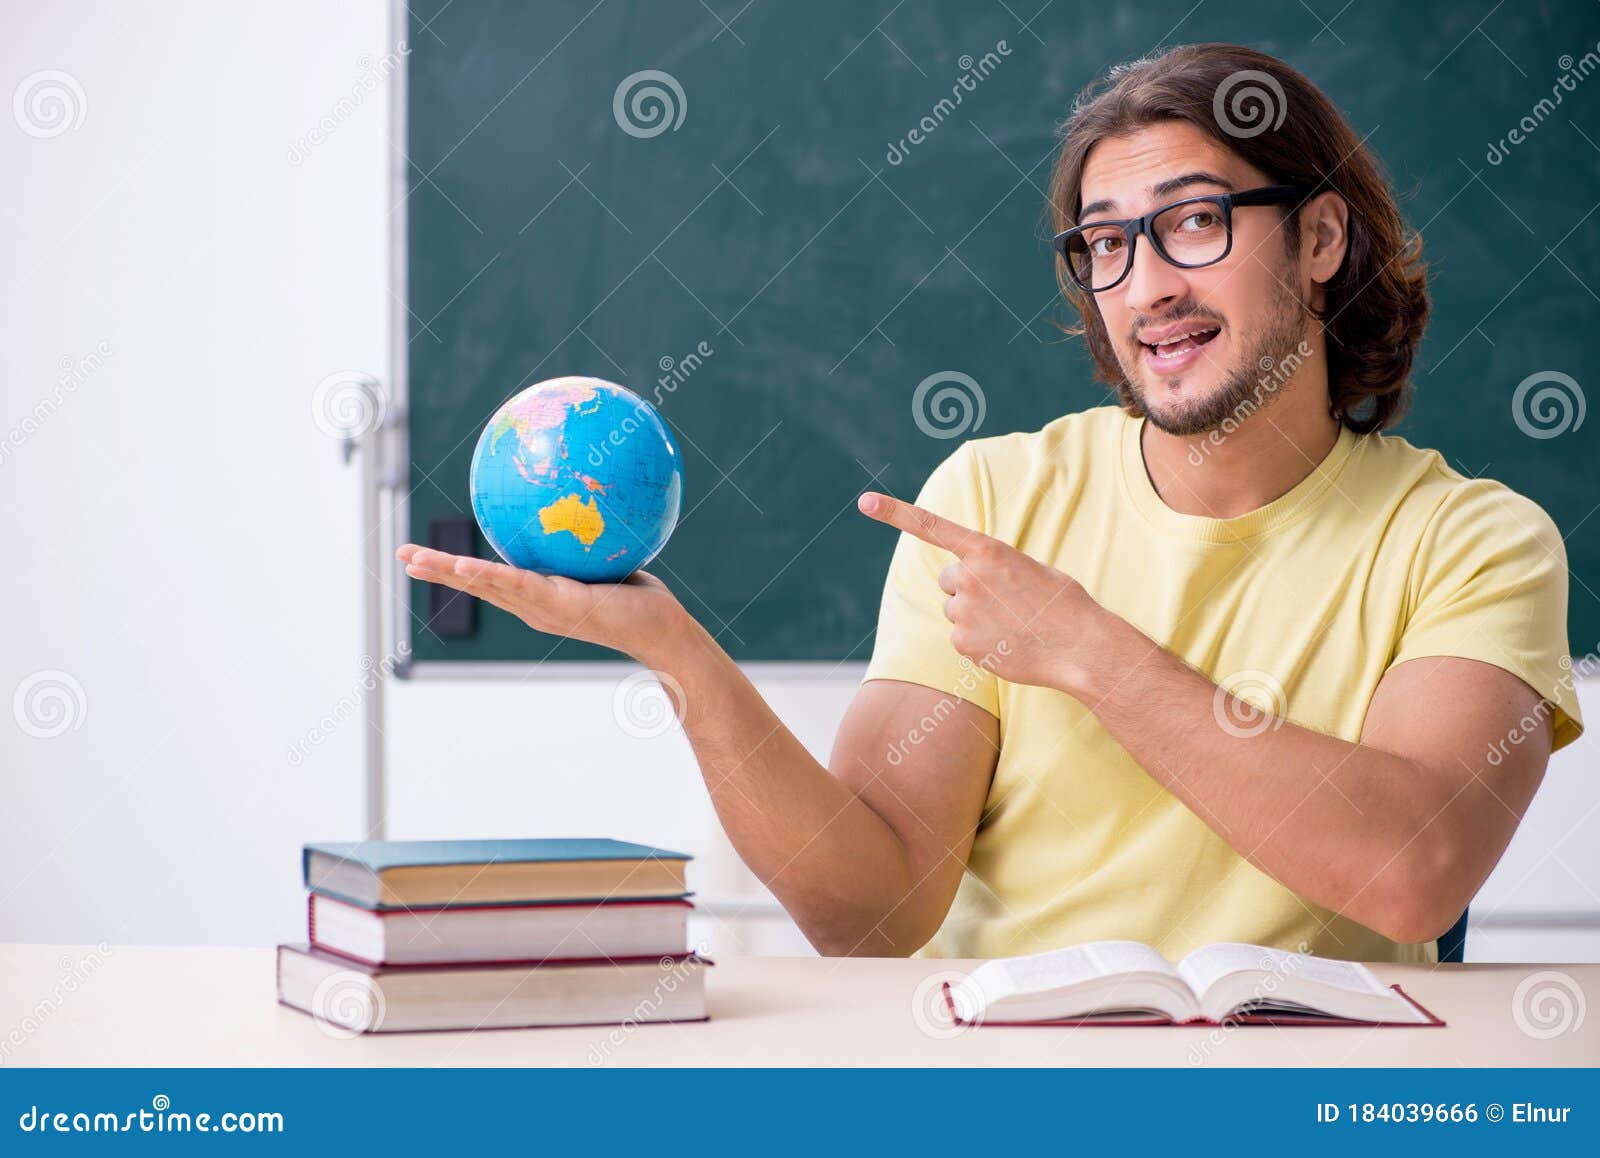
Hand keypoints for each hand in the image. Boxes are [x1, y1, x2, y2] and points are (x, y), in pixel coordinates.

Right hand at [397, 544, 688, 664]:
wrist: (661, 630)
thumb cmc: (640, 596)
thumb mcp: (605, 559)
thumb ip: (585, 535)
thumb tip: (579, 495)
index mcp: (538, 596)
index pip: (489, 578)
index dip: (457, 566)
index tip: (430, 553)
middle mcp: (532, 606)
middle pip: (473, 584)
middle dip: (436, 571)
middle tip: (400, 554)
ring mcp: (541, 609)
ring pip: (483, 585)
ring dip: (446, 573)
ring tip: (414, 559)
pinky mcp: (556, 607)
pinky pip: (515, 585)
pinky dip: (485, 575)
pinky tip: (461, 564)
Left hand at [857, 491, 1111, 692]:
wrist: (1079, 646)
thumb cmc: (1062, 604)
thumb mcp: (1029, 569)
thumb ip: (993, 568)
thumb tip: (970, 585)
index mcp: (987, 550)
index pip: (932, 527)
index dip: (895, 513)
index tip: (865, 502)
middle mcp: (968, 577)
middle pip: (949, 581)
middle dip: (969, 590)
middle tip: (1004, 603)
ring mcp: (962, 612)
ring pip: (955, 611)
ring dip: (975, 617)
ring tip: (1011, 625)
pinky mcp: (962, 643)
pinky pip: (961, 638)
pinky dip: (980, 642)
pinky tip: (1008, 643)